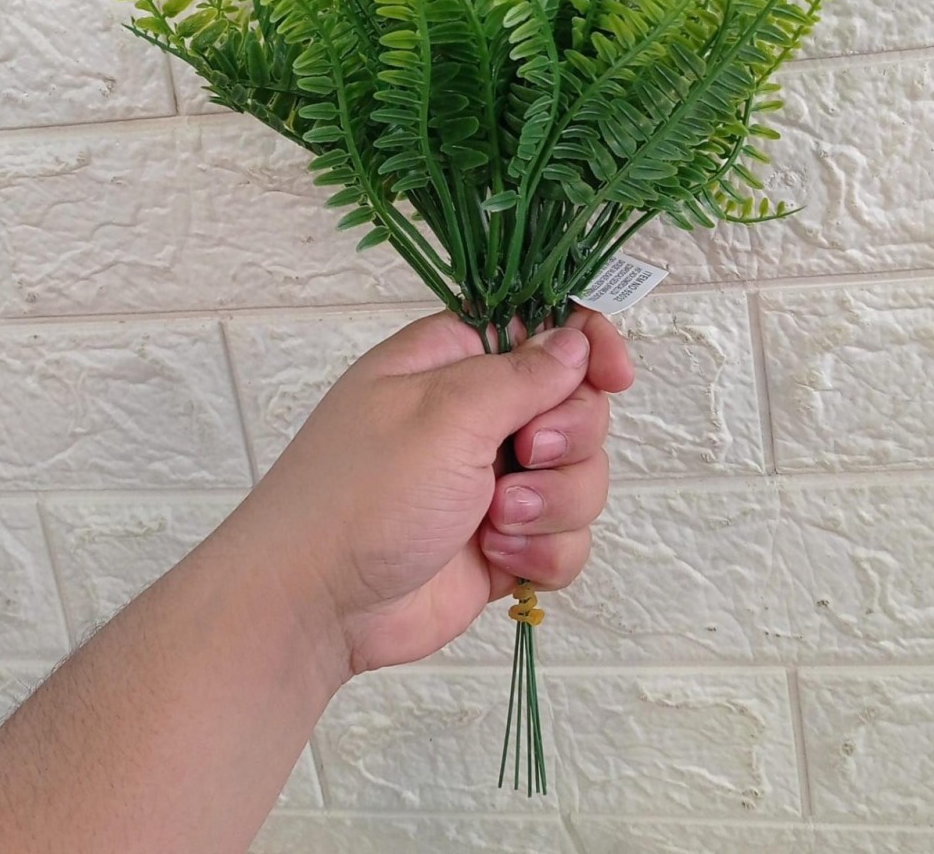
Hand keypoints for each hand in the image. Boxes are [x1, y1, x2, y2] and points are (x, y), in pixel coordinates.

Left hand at [241, 308, 632, 676]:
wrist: (318, 604)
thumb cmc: (360, 493)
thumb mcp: (444, 413)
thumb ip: (521, 374)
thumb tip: (576, 342)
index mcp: (456, 362)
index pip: (545, 330)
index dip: (589, 346)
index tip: (615, 375)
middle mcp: (480, 416)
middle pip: (578, 406)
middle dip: (567, 439)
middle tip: (524, 456)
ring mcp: (495, 481)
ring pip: (582, 477)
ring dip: (552, 503)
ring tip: (496, 521)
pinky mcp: (507, 542)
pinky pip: (569, 538)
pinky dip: (545, 552)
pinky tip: (498, 558)